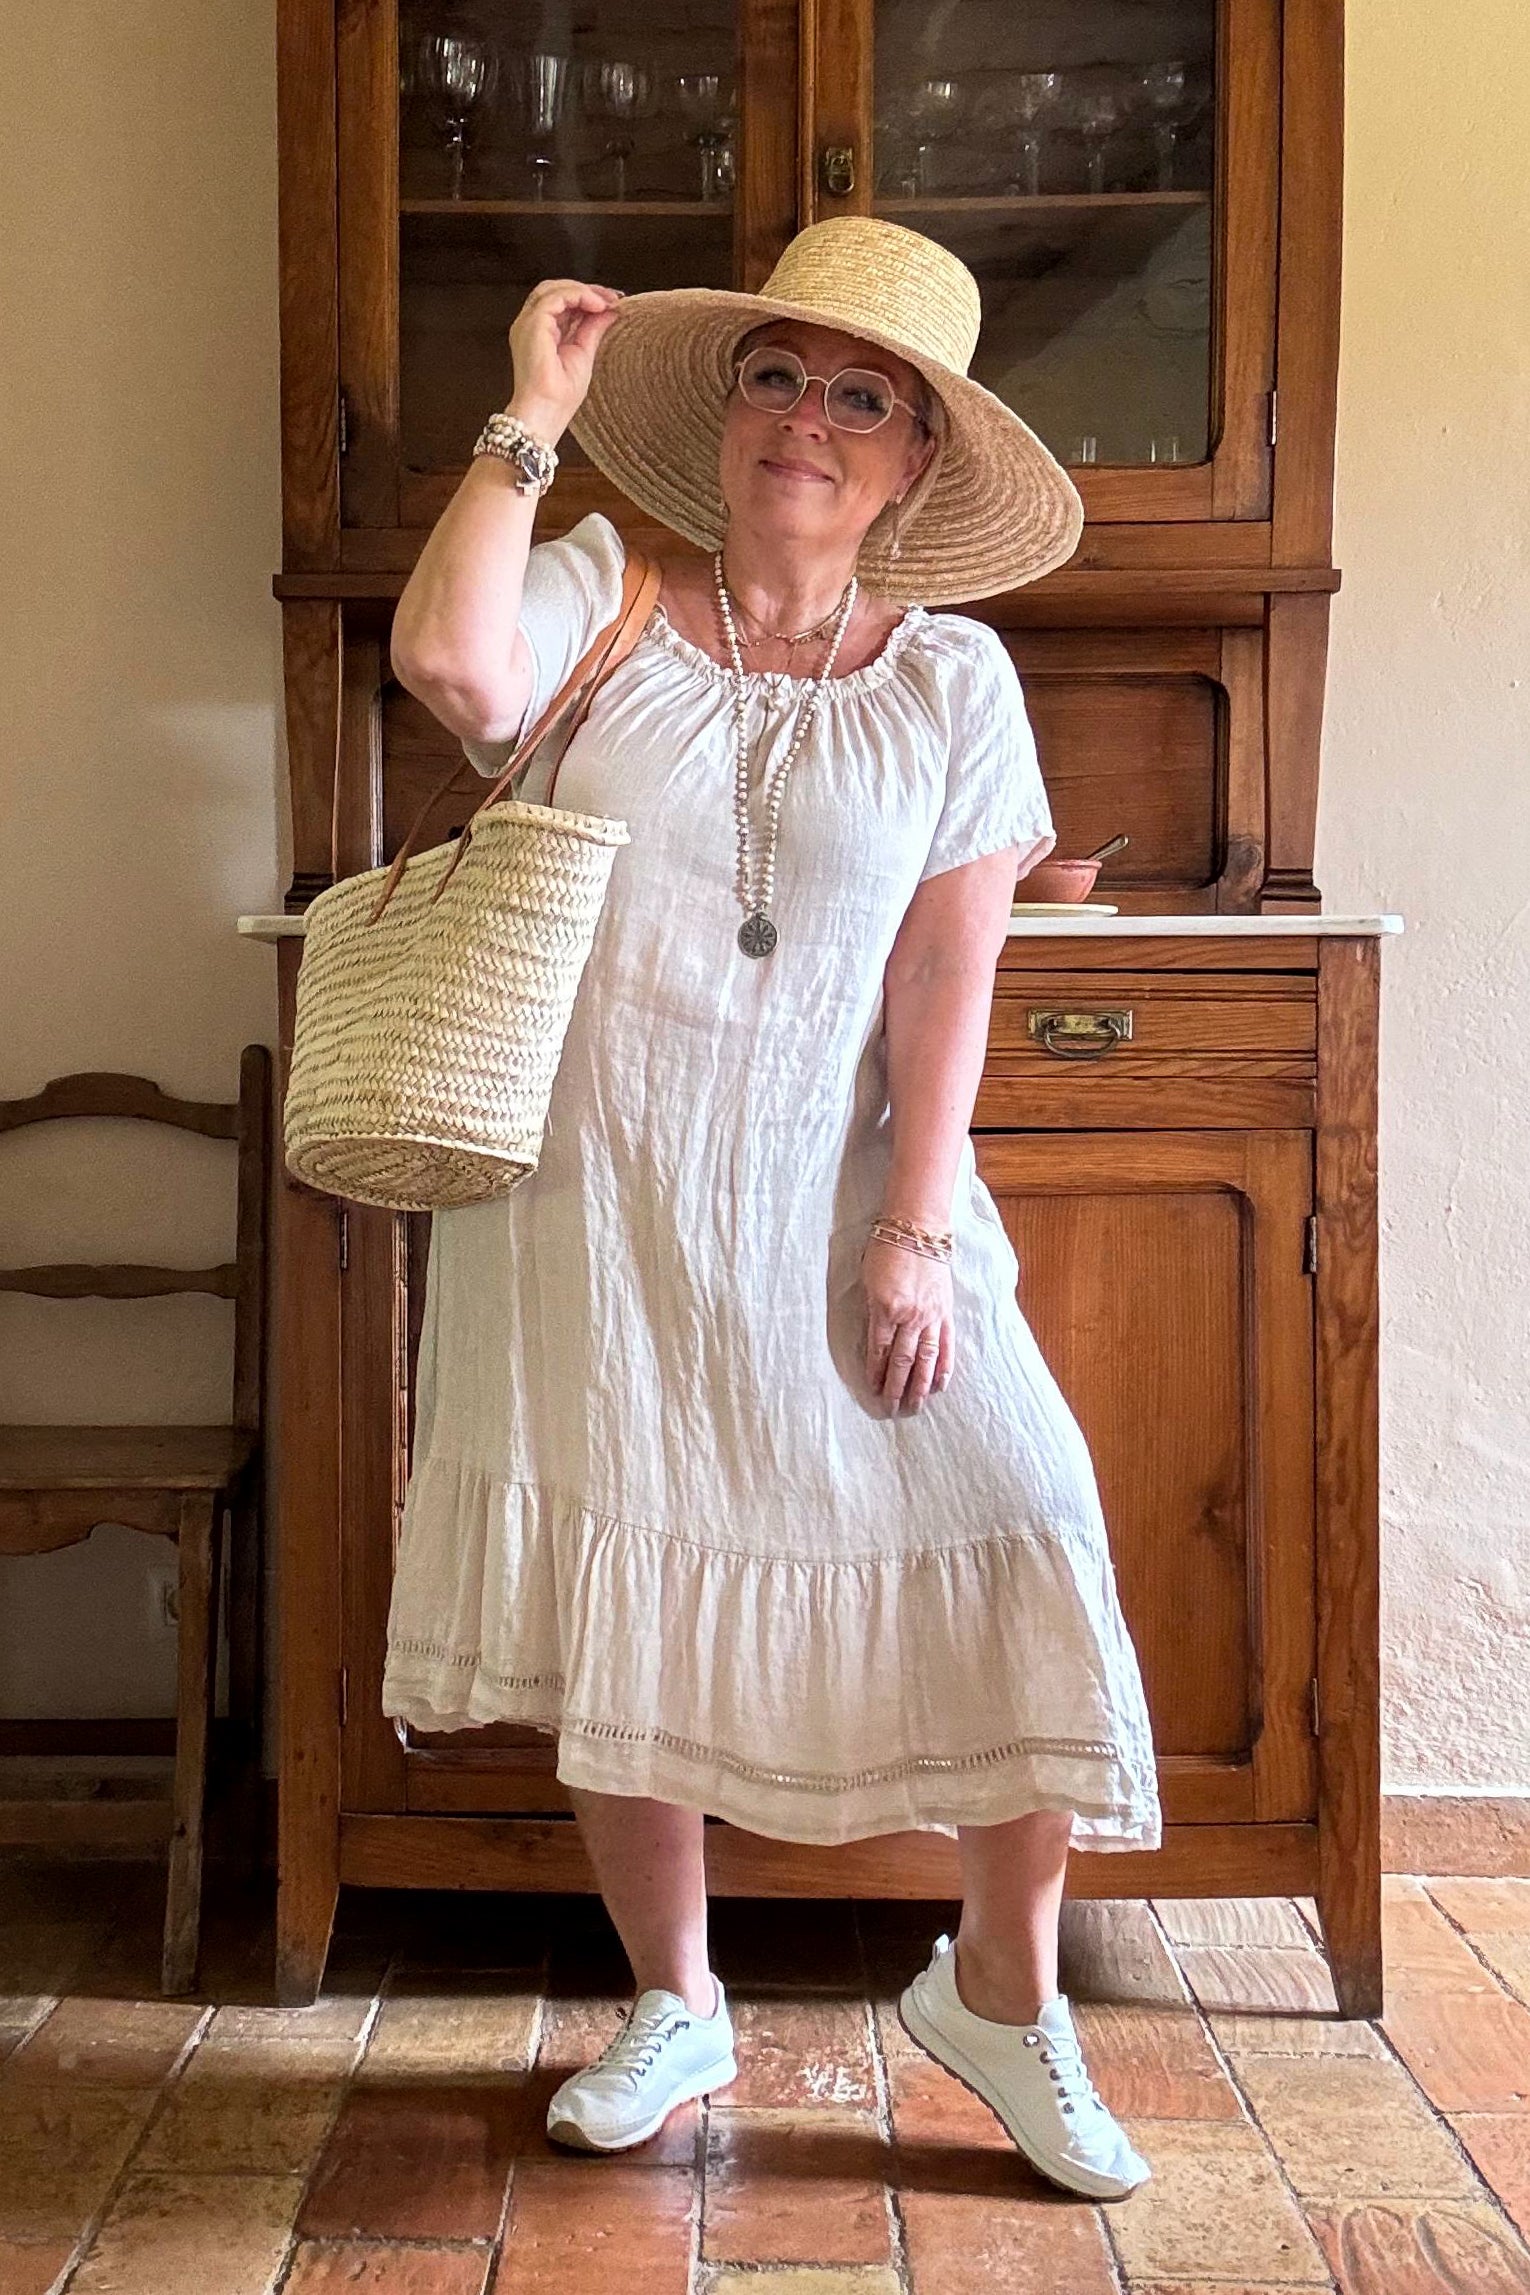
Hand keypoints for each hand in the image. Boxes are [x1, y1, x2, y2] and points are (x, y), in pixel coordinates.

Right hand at [506, 278, 624, 442]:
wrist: (547, 414)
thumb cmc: (559, 397)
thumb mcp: (583, 354)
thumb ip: (593, 328)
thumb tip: (609, 310)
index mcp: (540, 332)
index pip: (560, 301)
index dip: (586, 296)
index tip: (612, 301)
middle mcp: (530, 325)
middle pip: (555, 289)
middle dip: (585, 290)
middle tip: (612, 298)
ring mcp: (528, 323)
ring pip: (554, 289)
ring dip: (583, 291)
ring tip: (606, 301)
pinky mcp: (532, 325)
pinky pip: (555, 297)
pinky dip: (578, 295)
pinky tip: (596, 305)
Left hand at [860, 1237, 952, 1414]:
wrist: (918, 1229)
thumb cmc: (887, 1249)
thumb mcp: (868, 1280)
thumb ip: (872, 1311)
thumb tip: (874, 1338)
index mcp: (886, 1308)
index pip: (879, 1350)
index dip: (876, 1373)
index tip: (873, 1389)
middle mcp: (910, 1316)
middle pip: (902, 1361)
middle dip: (896, 1387)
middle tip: (891, 1408)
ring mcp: (931, 1315)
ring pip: (925, 1359)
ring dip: (919, 1385)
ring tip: (915, 1405)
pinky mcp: (945, 1311)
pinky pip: (945, 1345)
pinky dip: (943, 1366)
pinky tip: (940, 1384)